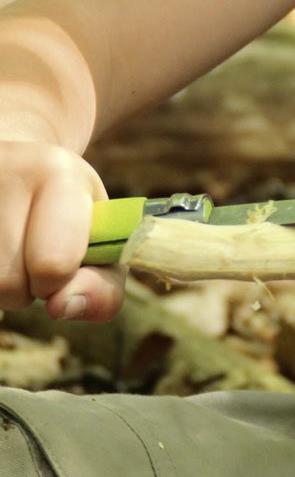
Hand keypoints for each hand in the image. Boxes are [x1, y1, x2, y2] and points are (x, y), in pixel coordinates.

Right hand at [1, 140, 123, 320]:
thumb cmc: (71, 219)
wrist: (16, 168)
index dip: (59, 282)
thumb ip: (103, 288)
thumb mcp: (103, 246)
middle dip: (25, 288)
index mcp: (58, 173)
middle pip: (6, 283)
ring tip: (9, 253)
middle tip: (32, 257)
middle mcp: (4, 168)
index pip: (54, 263)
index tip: (62, 264)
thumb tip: (62, 308)